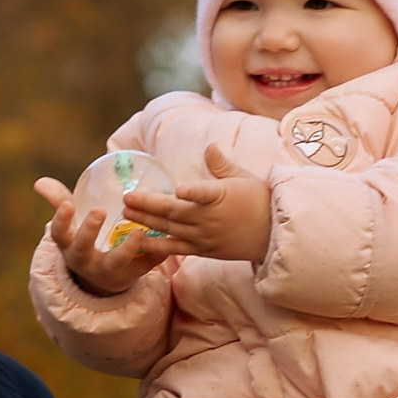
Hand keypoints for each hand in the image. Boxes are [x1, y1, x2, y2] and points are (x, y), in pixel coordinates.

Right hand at [34, 176, 171, 295]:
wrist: (105, 279)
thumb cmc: (85, 242)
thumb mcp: (72, 226)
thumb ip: (59, 202)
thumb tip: (39, 182)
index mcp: (70, 246)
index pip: (59, 234)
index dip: (61, 221)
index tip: (67, 204)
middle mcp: (86, 262)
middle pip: (83, 249)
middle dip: (89, 232)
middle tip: (98, 211)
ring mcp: (109, 272)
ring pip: (116, 263)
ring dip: (127, 248)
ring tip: (138, 231)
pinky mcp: (131, 276)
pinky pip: (144, 266)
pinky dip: (154, 255)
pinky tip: (165, 243)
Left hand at [120, 145, 272, 263]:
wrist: (272, 235)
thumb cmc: (259, 201)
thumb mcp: (243, 178)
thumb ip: (221, 165)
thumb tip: (209, 147)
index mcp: (221, 196)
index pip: (206, 193)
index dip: (193, 192)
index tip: (180, 190)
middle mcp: (210, 218)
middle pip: (174, 211)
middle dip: (147, 205)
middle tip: (126, 198)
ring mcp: (205, 236)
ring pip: (170, 229)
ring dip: (146, 221)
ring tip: (125, 214)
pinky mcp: (203, 250)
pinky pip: (176, 248)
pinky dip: (158, 246)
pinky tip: (140, 242)